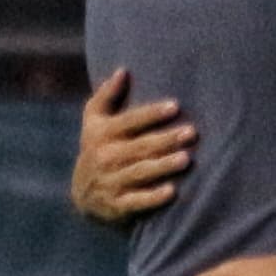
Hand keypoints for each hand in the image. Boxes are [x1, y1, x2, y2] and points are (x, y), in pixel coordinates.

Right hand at [72, 69, 193, 224]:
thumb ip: (106, 95)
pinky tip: (172, 191)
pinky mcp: (116, 205)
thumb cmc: (98, 148)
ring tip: (186, 159)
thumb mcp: (94, 121)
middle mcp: (104, 156)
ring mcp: (110, 182)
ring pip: (140, 172)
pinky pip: (136, 201)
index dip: (151, 114)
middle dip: (166, 140)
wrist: (83, 193)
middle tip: (192, 133)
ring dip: (163, 166)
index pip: (129, 121)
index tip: (175, 106)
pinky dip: (152, 198)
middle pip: (140, 146)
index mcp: (101, 133)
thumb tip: (123, 71)